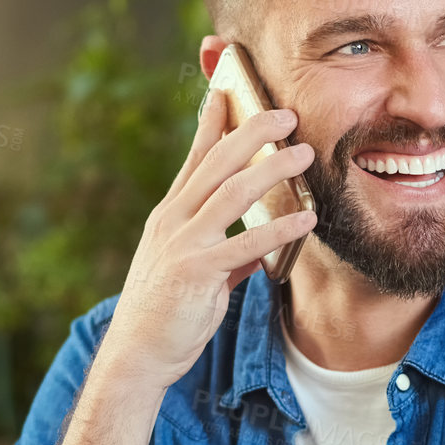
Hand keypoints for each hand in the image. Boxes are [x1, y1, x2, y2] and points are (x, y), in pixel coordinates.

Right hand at [103, 87, 317, 390]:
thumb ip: (224, 255)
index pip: (193, 158)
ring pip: (231, 192)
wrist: (137, 354)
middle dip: (252, 131)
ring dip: (271, 169)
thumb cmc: (164, 314)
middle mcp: (172, 220)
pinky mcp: (196, 272)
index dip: (212, 122)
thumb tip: (255, 252)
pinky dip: (279, 229)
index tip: (228, 90)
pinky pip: (245, 243)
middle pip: (215, 163)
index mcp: (169, 215)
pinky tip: (307, 219)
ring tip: (304, 154)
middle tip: (286, 113)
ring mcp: (182, 244)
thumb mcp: (191, 272)